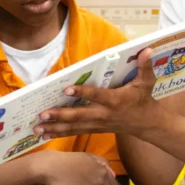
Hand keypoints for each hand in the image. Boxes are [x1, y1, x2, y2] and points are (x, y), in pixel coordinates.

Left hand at [34, 48, 159, 138]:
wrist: (147, 124)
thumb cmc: (144, 99)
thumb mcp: (147, 82)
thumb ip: (144, 67)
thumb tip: (146, 50)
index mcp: (115, 100)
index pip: (96, 95)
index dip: (82, 92)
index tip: (66, 89)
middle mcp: (104, 114)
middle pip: (79, 115)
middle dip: (60, 115)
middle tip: (43, 114)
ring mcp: (98, 124)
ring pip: (74, 127)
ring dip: (54, 128)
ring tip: (37, 128)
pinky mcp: (94, 129)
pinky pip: (75, 132)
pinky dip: (59, 133)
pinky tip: (44, 135)